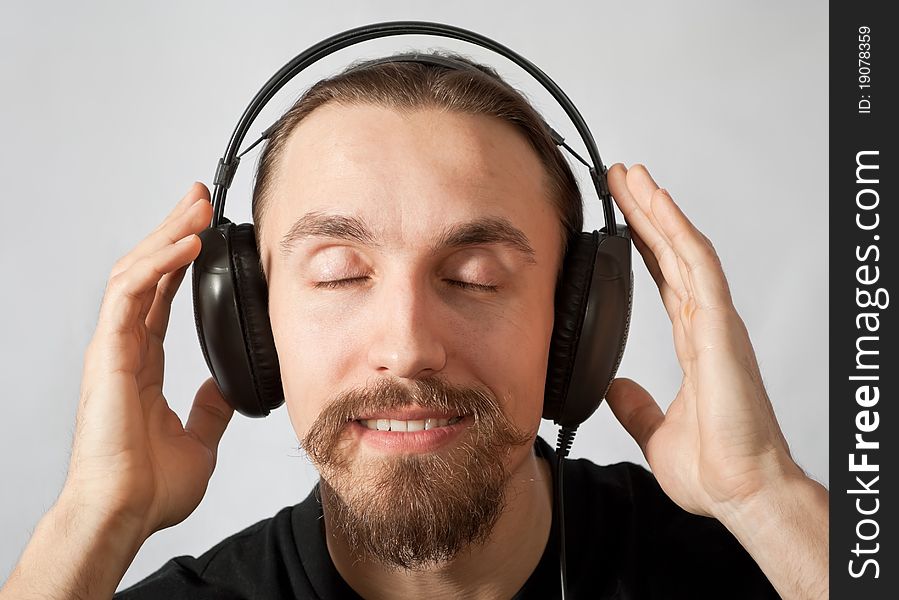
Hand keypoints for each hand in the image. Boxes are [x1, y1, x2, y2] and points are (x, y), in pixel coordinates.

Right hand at [65, 182, 233, 539]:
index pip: (161, 296)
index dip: (180, 260)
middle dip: (174, 230)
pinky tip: (187, 244)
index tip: (204, 232)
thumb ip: (208, 409)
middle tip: (200, 199)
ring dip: (168, 235)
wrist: (125, 513)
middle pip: (148, 272)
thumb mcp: (199, 439)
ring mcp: (113, 347)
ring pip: (136, 272)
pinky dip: (160, 265)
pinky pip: (131, 294)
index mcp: (143, 363)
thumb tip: (223, 389)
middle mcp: (125, 348)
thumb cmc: (149, 487)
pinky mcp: (108, 353)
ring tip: (198, 207)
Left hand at [604, 163, 803, 519]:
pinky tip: (658, 204)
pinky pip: (700, 268)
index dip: (642, 244)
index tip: (619, 216)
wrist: (741, 491)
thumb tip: (616, 388)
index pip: (664, 279)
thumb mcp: (655, 431)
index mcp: (694, 344)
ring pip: (685, 250)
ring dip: (659, 209)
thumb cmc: (716, 467)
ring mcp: (717, 323)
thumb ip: (637, 406)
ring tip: (633, 175)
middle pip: (672, 254)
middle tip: (621, 177)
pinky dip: (678, 232)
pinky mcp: (722, 328)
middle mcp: (707, 325)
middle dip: (646, 213)